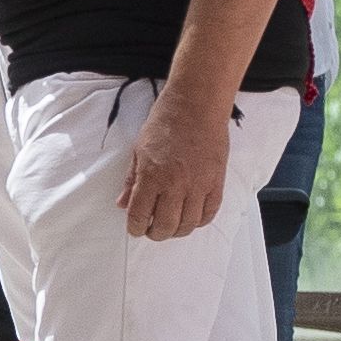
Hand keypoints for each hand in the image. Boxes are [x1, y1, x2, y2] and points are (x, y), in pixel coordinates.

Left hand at [116, 94, 232, 242]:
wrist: (196, 107)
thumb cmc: (165, 123)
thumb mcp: (138, 150)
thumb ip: (131, 180)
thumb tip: (123, 203)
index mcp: (151, 177)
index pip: (139, 215)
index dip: (135, 227)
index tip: (135, 229)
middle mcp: (175, 185)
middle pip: (165, 226)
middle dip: (155, 233)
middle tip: (152, 230)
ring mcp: (198, 185)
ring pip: (188, 224)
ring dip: (177, 230)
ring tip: (171, 226)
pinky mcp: (216, 182)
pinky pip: (209, 213)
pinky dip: (199, 221)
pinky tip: (191, 218)